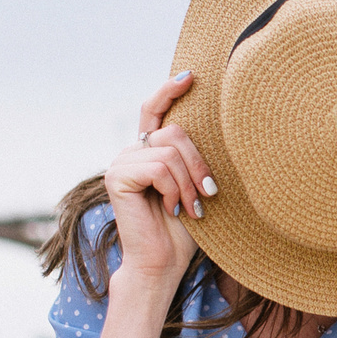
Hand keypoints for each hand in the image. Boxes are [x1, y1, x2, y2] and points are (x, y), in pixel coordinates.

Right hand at [107, 72, 211, 283]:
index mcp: (150, 150)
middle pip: (175, 132)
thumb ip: (194, 156)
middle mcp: (133, 151)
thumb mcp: (197, 184)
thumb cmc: (187, 228)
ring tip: (191, 207)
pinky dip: (173, 190)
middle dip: (199, 163)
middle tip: (208, 193)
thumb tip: (220, 124)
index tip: (191, 75)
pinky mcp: (116, 176)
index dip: (169, 90)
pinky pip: (158, 168)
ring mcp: (121, 162)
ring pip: (169, 151)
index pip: (155, 110)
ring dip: (189, 182)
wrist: (164, 262)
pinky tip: (171, 209)